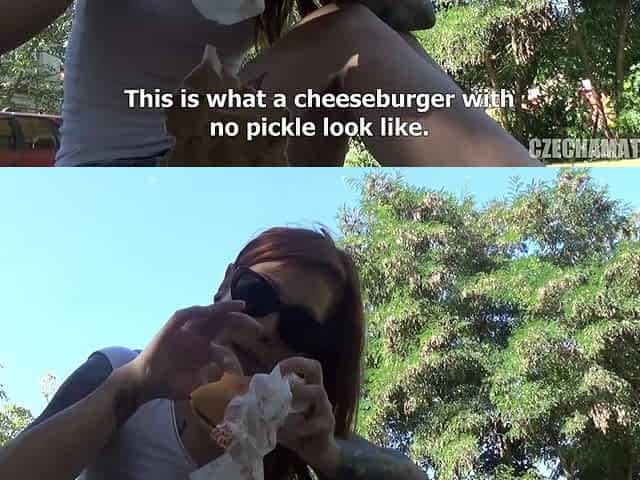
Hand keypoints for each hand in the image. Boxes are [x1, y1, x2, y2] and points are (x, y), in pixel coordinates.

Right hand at [124, 301, 262, 401]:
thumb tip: (229, 373)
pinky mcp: (171, 328)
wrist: (146, 384)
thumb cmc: (171, 383)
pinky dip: (197, 312)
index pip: (229, 336)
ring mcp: (185, 330)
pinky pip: (184, 315)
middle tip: (258, 325)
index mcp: (206, 346)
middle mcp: (198, 335)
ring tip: (239, 306)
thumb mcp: (198, 384)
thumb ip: (213, 378)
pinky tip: (209, 310)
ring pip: (207, 313)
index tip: (261, 338)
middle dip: (240, 319)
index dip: (244, 336)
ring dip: (222, 308)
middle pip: (223, 321)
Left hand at [277, 357, 339, 475]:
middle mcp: (319, 394)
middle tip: (282, 384)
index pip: (308, 366)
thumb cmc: (297, 430)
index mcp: (308, 388)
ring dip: (296, 397)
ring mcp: (325, 408)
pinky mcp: (326, 426)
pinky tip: (284, 433)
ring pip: (317, 392)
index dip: (294, 362)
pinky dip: (296, 427)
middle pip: (316, 368)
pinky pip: (313, 422)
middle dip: (298, 367)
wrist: (318, 453)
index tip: (278, 369)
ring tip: (281, 411)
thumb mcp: (281, 416)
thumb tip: (243, 400)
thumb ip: (267, 407)